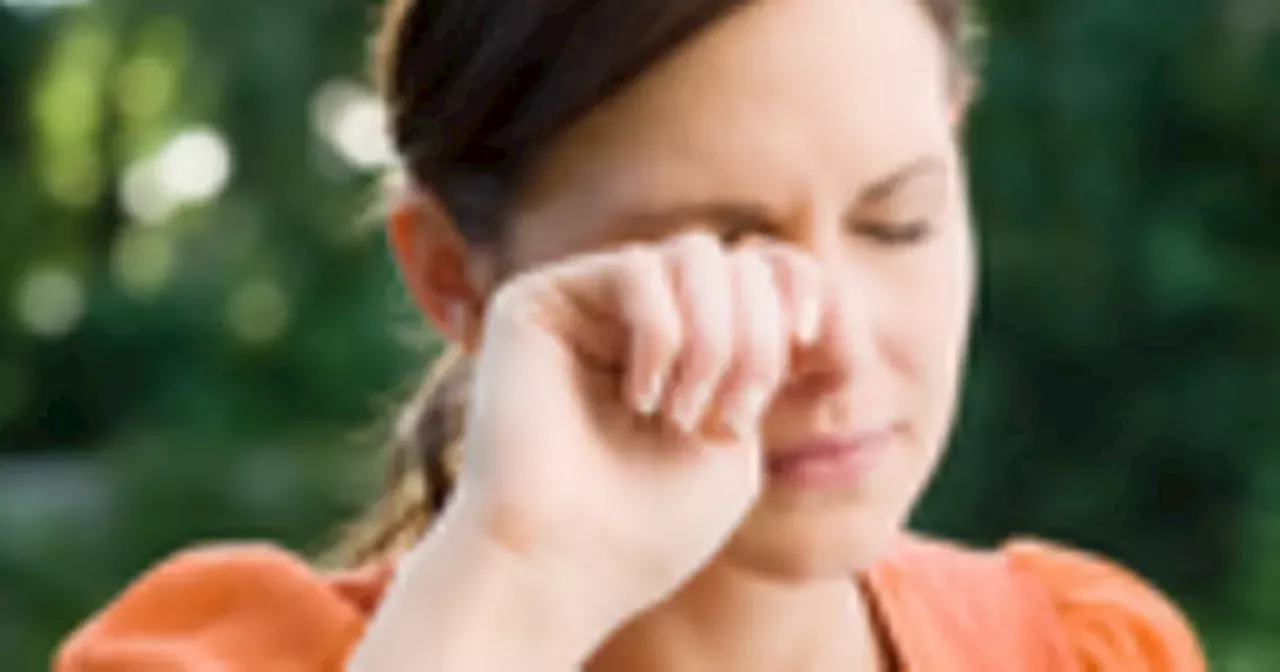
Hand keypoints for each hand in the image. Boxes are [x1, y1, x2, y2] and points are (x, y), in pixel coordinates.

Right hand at [448, 232, 823, 635]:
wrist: (562, 569)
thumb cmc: (650, 527)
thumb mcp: (737, 437)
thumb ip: (758, 356)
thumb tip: (788, 278)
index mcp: (684, 347)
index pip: (763, 276)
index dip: (804, 296)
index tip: (824, 355)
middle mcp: (635, 318)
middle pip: (738, 264)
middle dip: (757, 341)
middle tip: (729, 421)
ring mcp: (586, 306)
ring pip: (693, 255)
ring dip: (715, 339)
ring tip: (684, 416)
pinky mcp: (538, 301)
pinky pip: (637, 268)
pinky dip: (660, 334)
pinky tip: (641, 398)